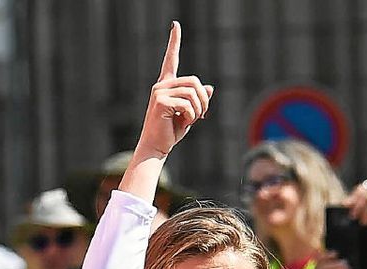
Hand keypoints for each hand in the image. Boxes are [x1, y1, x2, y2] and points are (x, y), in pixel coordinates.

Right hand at [134, 22, 212, 159]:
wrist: (157, 145)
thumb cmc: (172, 130)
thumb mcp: (190, 113)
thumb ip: (198, 100)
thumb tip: (209, 87)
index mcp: (167, 84)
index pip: (171, 59)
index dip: (174, 41)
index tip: (175, 25)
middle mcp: (161, 84)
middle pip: (195, 81)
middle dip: (203, 100)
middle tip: (202, 115)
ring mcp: (159, 91)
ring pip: (193, 93)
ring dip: (198, 110)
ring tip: (190, 120)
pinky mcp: (160, 101)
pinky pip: (187, 104)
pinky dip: (191, 116)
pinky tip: (182, 122)